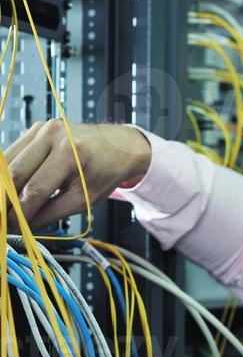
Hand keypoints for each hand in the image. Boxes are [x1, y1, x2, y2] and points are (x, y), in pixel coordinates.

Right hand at [5, 119, 151, 229]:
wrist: (117, 146)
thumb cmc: (105, 171)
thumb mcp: (83, 199)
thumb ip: (52, 213)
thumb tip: (24, 227)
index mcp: (70, 152)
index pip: (36, 189)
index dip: (20, 212)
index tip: (11, 228)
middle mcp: (52, 134)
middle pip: (15, 173)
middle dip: (6, 201)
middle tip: (3, 220)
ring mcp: (41, 128)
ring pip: (8, 163)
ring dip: (3, 187)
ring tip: (5, 208)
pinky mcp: (35, 129)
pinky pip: (13, 154)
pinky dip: (8, 174)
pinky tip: (9, 190)